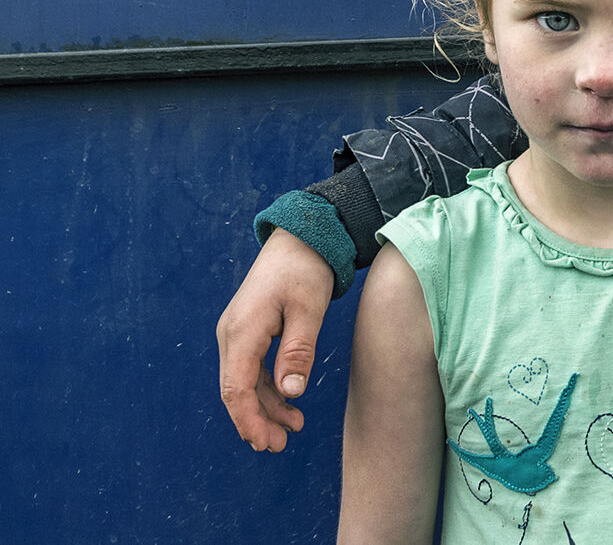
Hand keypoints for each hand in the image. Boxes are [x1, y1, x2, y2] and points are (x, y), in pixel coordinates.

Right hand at [217, 227, 334, 451]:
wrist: (299, 239)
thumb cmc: (305, 270)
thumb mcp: (308, 310)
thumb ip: (299, 350)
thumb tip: (290, 392)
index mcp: (242, 331)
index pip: (235, 387)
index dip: (248, 419)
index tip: (264, 442)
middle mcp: (232, 335)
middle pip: (235, 390)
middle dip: (255, 420)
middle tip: (280, 445)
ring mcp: (237, 334)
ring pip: (244, 382)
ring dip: (264, 407)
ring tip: (292, 428)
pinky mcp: (248, 333)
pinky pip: (251, 369)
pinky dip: (267, 389)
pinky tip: (288, 402)